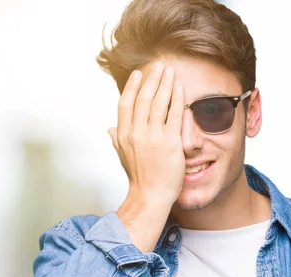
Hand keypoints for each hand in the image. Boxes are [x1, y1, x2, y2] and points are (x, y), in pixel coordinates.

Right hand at [108, 62, 184, 206]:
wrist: (151, 196)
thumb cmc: (139, 179)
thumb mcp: (123, 157)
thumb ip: (117, 140)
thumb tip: (110, 129)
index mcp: (123, 135)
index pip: (126, 104)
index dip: (133, 86)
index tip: (139, 73)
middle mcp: (136, 133)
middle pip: (143, 98)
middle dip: (151, 79)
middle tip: (159, 65)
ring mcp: (153, 137)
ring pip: (158, 103)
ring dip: (165, 84)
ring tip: (170, 71)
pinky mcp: (170, 142)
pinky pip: (174, 115)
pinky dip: (177, 99)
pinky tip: (180, 88)